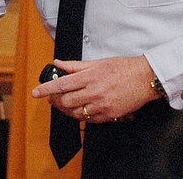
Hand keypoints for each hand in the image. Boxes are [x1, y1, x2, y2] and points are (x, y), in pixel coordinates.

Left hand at [31, 55, 157, 122]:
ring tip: (64, 103)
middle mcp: (95, 92)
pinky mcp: (109, 115)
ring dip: (66, 109)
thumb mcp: (99, 62)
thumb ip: (76, 65)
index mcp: (91, 76)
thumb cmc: (124, 68)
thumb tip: (58, 63)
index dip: (46, 89)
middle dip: (55, 100)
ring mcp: (102, 105)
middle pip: (66, 101)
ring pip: (75, 113)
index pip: (62, 84)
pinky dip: (81, 115)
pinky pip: (88, 119)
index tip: (36, 92)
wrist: (146, 78)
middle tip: (52, 97)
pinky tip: (81, 108)